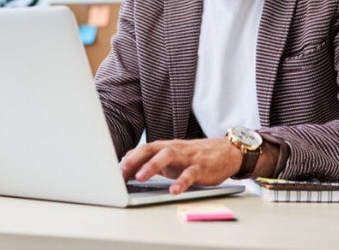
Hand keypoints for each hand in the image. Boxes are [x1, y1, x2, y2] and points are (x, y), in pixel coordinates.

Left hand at [119, 137, 241, 193]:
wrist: (225, 151)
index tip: (113, 173)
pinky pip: (190, 174)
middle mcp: (174, 149)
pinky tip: (174, 190)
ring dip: (152, 166)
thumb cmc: (193, 156)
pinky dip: (181, 181)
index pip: (142, 150)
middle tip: (121, 174)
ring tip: (141, 178)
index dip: (128, 160)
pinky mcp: (201, 167)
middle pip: (151, 149)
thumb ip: (151, 162)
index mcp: (164, 147)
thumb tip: (127, 170)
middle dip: (134, 160)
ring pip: (168, 156)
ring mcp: (187, 157)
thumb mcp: (171, 158)